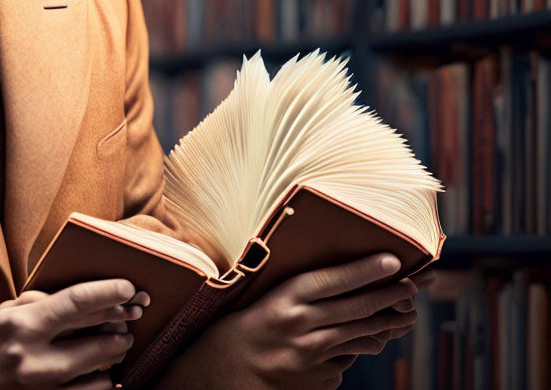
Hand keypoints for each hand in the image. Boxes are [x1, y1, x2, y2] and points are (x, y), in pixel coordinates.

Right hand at [0, 278, 150, 388]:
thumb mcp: (8, 311)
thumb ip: (44, 301)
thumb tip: (90, 299)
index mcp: (22, 325)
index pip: (76, 304)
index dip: (107, 294)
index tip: (128, 288)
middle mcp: (34, 359)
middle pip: (97, 341)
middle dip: (120, 326)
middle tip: (130, 316)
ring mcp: (44, 388)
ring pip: (102, 372)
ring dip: (115, 354)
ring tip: (116, 343)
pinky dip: (105, 381)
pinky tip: (104, 371)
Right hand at [155, 253, 427, 388]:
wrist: (220, 377)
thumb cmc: (236, 331)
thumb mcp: (259, 303)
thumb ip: (297, 295)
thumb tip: (343, 287)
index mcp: (281, 301)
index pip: (332, 280)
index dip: (366, 270)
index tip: (394, 259)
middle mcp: (299, 328)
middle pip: (357, 308)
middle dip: (391, 294)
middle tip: (416, 283)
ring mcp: (312, 358)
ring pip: (362, 336)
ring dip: (387, 323)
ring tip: (406, 312)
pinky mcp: (319, 381)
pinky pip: (347, 360)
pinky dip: (357, 349)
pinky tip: (367, 340)